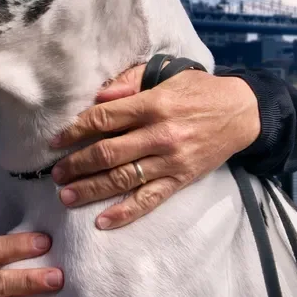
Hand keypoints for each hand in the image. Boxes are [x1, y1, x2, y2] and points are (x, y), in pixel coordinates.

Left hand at [49, 63, 260, 228]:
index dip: (74, 131)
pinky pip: (150, 199)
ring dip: (91, 189)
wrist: (241, 112)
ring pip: (122, 179)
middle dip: (76, 165)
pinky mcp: (181, 179)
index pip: (103, 120)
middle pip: (107, 153)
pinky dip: (126, 212)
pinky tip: (103, 221)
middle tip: (55, 173)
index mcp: (152, 105)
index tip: (55, 142)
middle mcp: (159, 134)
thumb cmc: (196, 90)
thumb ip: (128, 83)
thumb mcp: (164, 75)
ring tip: (67, 196)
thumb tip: (98, 97)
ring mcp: (170, 161)